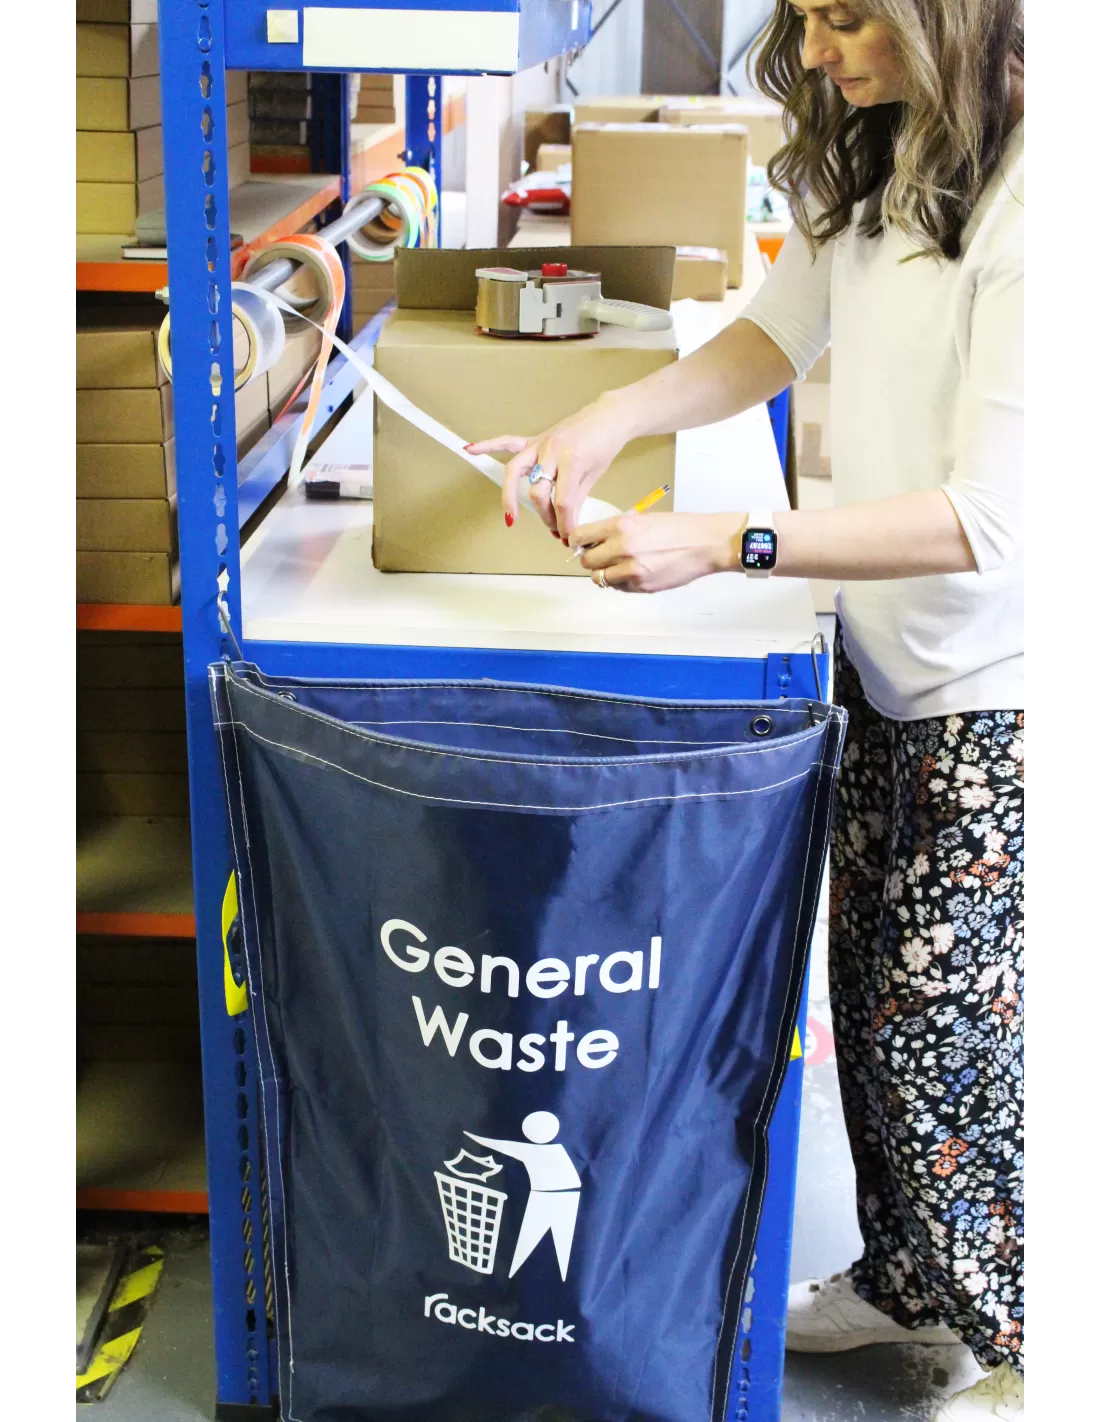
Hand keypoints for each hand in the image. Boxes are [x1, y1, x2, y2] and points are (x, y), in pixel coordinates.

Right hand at [465, 393, 633, 539]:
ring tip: (510, 516)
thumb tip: (566, 523)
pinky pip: (508, 442)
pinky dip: (488, 446)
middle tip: (555, 530)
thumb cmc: (604, 443)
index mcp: (572, 460)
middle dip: (546, 517)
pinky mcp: (535, 440)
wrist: (609, 417)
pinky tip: (470, 450)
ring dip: (510, 496)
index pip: (562, 502)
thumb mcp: (593, 475)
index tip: (568, 536)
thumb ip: (575, 499)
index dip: (565, 524)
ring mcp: (541, 444)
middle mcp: (552, 451)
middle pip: (538, 492)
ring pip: (516, 471)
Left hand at [572, 512, 745, 592]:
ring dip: (605, 574)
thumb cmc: (678, 528)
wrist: (705, 544)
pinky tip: (634, 573)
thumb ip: (618, 529)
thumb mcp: (643, 519)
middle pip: (587, 561)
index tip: (580, 544)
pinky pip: (619, 587)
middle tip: (602, 557)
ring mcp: (631, 570)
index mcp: (620, 526)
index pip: (580, 536)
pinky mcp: (641, 586)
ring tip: (618, 566)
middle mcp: (621, 548)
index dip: (577, 542)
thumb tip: (598, 539)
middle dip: (591, 560)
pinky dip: (621, 582)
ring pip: (600, 578)